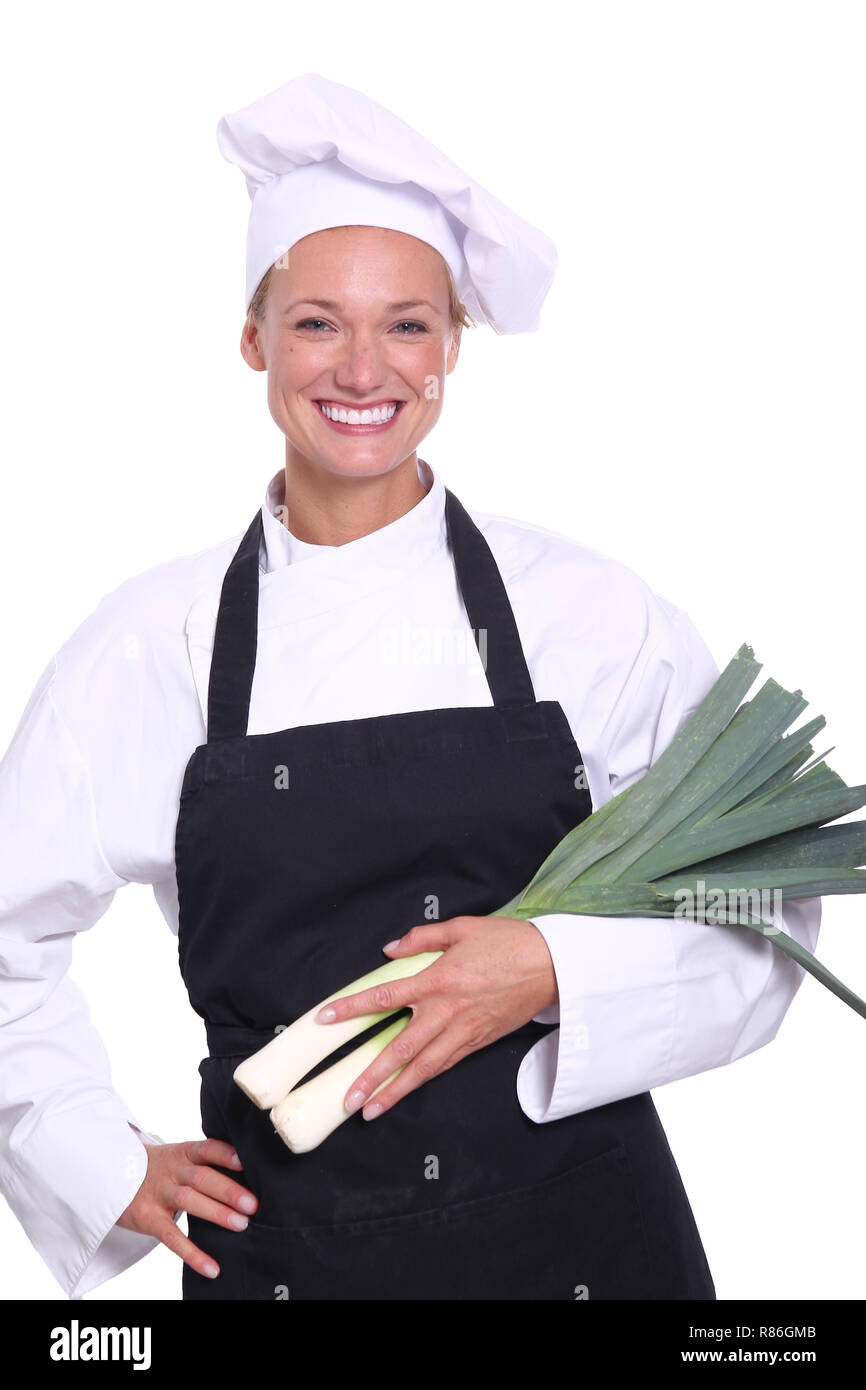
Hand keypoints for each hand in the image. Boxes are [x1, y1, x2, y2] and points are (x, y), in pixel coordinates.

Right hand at [116, 1138, 257, 1279]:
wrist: (114, 1176)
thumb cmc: (160, 1169)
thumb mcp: (179, 1157)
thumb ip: (206, 1164)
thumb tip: (249, 1178)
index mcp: (183, 1153)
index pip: (206, 1149)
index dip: (225, 1154)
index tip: (245, 1161)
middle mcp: (173, 1171)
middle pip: (201, 1177)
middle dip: (228, 1190)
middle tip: (253, 1204)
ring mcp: (160, 1194)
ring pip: (189, 1201)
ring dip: (216, 1213)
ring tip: (241, 1224)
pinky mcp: (149, 1219)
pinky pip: (172, 1237)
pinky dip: (193, 1253)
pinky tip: (212, 1267)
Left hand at [316, 916, 557, 1122]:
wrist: (554, 966)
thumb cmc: (509, 942)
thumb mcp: (462, 928)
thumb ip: (421, 938)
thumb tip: (388, 950)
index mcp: (437, 980)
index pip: (385, 996)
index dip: (352, 1008)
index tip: (325, 1018)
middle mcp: (447, 1012)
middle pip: (402, 1049)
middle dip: (372, 1075)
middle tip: (348, 1098)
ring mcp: (464, 1032)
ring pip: (424, 1068)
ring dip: (395, 1091)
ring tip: (371, 1111)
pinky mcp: (479, 1042)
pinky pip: (446, 1064)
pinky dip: (425, 1080)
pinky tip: (407, 1091)